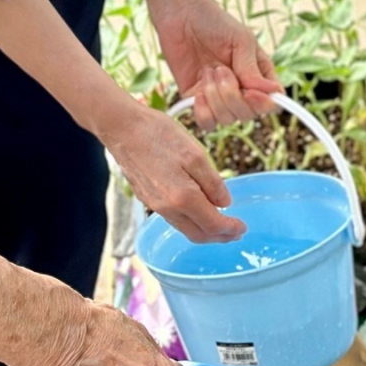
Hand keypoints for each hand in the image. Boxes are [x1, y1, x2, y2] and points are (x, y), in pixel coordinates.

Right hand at [103, 100, 244, 242]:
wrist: (123, 128)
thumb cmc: (159, 135)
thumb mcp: (195, 154)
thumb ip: (212, 182)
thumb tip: (225, 203)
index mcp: (183, 197)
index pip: (212, 225)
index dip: (230, 229)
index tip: (243, 227)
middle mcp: (167, 208)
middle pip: (198, 234)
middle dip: (220, 237)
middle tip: (236, 232)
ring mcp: (154, 205)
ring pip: (185, 228)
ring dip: (205, 231)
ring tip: (220, 224)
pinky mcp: (147, 198)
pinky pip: (173, 218)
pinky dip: (190, 221)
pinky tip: (197, 210)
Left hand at [153, 0, 280, 129]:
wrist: (181, 16)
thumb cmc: (216, 23)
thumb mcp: (241, 41)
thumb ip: (252, 70)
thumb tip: (274, 94)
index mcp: (259, 76)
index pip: (271, 104)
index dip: (263, 104)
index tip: (250, 92)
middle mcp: (242, 90)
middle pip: (248, 114)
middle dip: (233, 95)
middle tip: (220, 69)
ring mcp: (219, 97)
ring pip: (227, 119)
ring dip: (216, 97)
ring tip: (208, 71)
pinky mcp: (197, 101)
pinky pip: (207, 123)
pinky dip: (203, 111)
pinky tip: (198, 92)